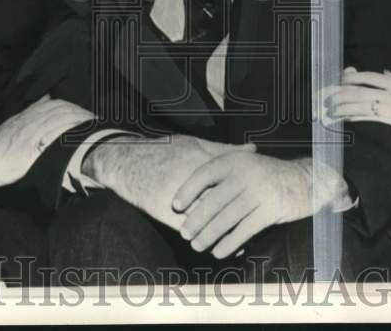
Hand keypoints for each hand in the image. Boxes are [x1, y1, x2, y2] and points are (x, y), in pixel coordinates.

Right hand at [0, 96, 93, 187]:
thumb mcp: (15, 121)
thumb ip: (32, 110)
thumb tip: (48, 97)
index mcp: (29, 114)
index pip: (57, 105)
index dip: (75, 108)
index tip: (87, 115)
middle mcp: (32, 120)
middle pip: (63, 112)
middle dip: (81, 115)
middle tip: (95, 122)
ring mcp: (33, 134)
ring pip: (61, 122)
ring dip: (79, 124)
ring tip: (93, 130)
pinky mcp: (32, 148)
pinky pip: (54, 139)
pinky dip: (69, 136)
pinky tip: (80, 139)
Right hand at [86, 134, 252, 231]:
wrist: (127, 162)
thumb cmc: (163, 150)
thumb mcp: (192, 143)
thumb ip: (223, 149)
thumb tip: (252, 149)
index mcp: (198, 160)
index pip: (228, 177)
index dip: (246, 189)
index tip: (263, 196)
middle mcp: (190, 179)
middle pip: (220, 199)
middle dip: (238, 211)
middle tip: (257, 220)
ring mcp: (177, 196)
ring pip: (207, 217)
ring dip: (224, 230)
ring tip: (243, 239)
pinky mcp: (165, 212)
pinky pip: (189, 229)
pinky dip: (205, 238)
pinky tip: (218, 248)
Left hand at [172, 152, 327, 258]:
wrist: (304, 180)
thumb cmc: (268, 175)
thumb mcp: (246, 164)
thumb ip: (224, 170)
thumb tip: (193, 189)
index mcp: (235, 160)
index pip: (205, 174)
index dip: (188, 190)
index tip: (175, 206)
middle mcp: (246, 173)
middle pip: (214, 200)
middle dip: (196, 219)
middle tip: (184, 233)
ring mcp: (259, 191)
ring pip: (227, 217)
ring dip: (209, 234)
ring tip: (197, 245)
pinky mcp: (270, 209)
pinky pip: (244, 230)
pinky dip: (229, 243)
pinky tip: (218, 252)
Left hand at [323, 67, 390, 158]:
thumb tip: (385, 72)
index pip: (368, 76)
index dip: (350, 77)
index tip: (338, 80)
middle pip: (358, 88)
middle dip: (339, 92)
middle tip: (326, 96)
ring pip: (359, 102)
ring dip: (342, 106)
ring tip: (329, 109)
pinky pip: (367, 116)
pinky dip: (354, 116)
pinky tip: (344, 118)